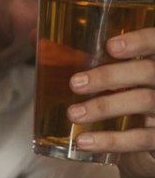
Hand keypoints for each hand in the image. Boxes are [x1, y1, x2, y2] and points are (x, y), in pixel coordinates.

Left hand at [67, 26, 154, 177]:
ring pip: (144, 101)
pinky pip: (140, 139)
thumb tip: (34, 36)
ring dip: (104, 107)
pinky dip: (110, 140)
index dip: (140, 41)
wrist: (146, 139)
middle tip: (75, 83)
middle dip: (110, 76)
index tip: (111, 46)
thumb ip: (79, 54)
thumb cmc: (124, 93)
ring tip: (72, 114)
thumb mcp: (110, 72)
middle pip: (149, 71)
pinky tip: (83, 141)